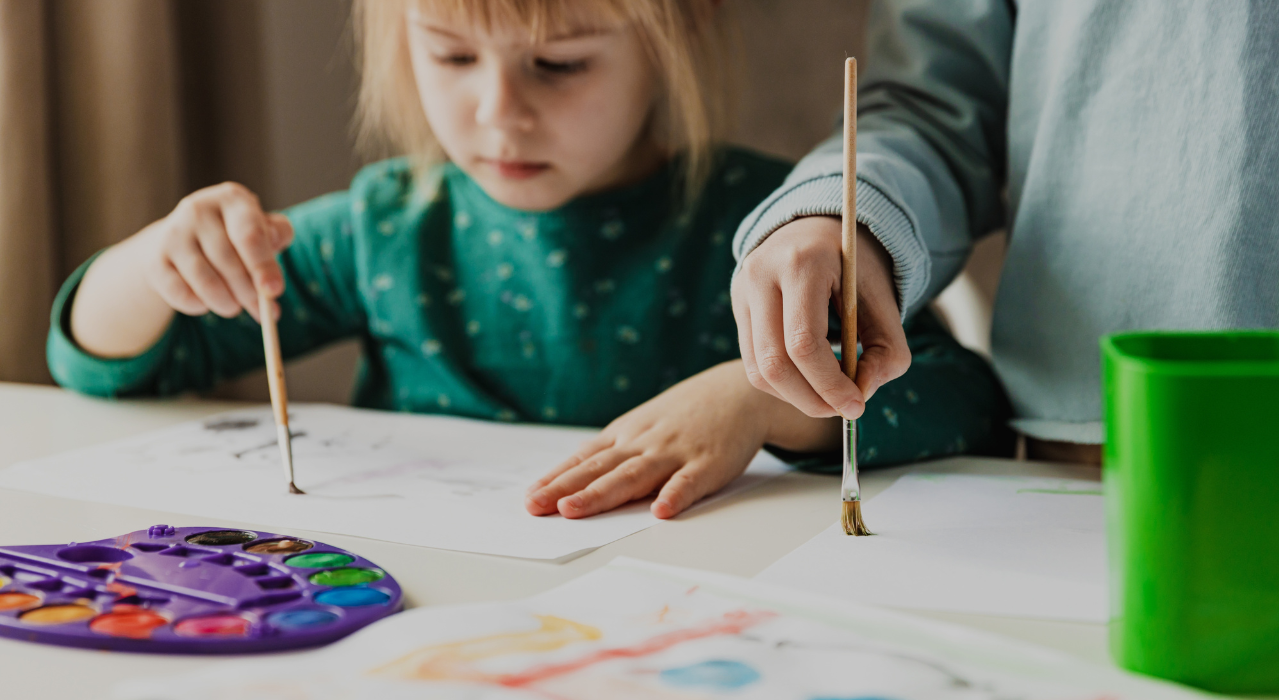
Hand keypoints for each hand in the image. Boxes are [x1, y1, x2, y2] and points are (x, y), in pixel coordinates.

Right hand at [135, 182, 293, 321]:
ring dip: (226, 303)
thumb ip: (277, 238)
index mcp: (232, 199)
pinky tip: (205, 303)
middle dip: (249, 292)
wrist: (182, 241)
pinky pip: (180, 293)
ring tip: (234, 307)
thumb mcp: (261, 229)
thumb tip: (272, 267)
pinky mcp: (155, 259)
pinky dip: (198, 306)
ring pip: (205, 280)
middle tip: (261, 310)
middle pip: (228, 261)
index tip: (275, 291)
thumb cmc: (235, 236)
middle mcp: (198, 209)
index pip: (250, 235)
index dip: (264, 265)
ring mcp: (172, 233)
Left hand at [525, 361, 836, 519]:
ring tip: (574, 510)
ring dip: (601, 493)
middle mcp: (644, 443)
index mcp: (627, 436)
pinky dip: (675, 495)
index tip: (529, 498)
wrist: (738, 391)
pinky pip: (690, 482)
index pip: (584, 459)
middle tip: (536, 507)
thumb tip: (574, 480)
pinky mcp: (708, 464)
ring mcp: (675, 453)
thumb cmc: (686, 415)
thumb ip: (615, 454)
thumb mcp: (644, 426)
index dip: (556, 478)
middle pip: (599, 469)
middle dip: (565, 489)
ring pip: (633, 476)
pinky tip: (660, 511)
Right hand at [731, 216, 909, 418]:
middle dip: (811, 399)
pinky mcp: (738, 304)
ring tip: (828, 393)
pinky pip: (753, 362)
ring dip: (796, 396)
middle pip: (774, 363)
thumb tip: (861, 395)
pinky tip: (810, 377)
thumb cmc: (856, 268)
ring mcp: (743, 289)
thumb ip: (887, 351)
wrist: (821, 228)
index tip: (856, 405)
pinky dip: (783, 383)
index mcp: (802, 263)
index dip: (829, 385)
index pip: (804, 343)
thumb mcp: (885, 302)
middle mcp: (762, 273)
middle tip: (841, 410)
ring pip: (758, 370)